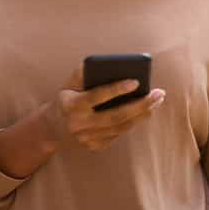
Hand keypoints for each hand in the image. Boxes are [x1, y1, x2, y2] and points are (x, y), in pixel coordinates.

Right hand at [39, 68, 165, 151]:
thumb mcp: (68, 83)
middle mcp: (79, 124)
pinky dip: (132, 122)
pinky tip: (144, 111)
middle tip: (158, 93)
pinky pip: (117, 134)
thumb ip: (85, 72)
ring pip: (120, 127)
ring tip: (156, 100)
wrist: (50, 129)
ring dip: (142, 114)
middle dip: (140, 105)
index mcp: (71, 105)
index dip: (116, 89)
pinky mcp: (94, 146)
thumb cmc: (66, 98)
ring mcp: (87, 138)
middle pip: (115, 116)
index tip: (136, 81)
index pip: (96, 97)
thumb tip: (109, 63)